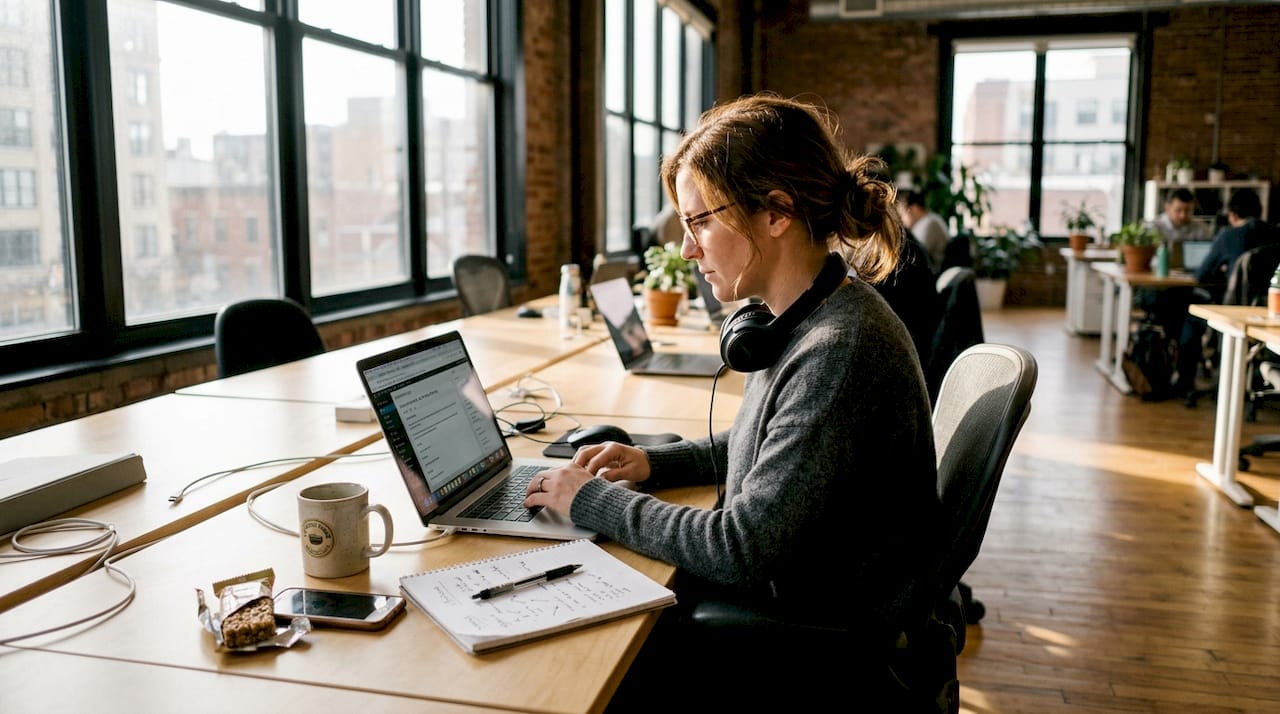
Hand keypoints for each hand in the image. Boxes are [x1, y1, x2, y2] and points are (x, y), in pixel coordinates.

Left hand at [523, 443, 649, 514]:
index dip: (547, 477)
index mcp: (572, 467)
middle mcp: (562, 473)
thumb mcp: (591, 479)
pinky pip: (535, 498)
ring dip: (530, 490)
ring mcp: (556, 485)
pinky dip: (529, 501)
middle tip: (532, 488)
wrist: (602, 502)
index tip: (545, 481)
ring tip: (528, 496)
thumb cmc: (600, 494)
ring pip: (536, 484)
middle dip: (535, 482)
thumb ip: (581, 478)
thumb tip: (578, 485)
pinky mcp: (552, 498)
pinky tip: (527, 504)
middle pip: (542, 475)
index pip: (554, 470)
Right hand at [572, 442, 649, 483]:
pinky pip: (589, 455)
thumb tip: (599, 480)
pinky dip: (582, 462)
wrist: (648, 461)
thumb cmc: (642, 466)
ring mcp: (604, 447)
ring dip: (578, 462)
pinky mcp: (603, 452)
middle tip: (572, 477)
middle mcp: (607, 445)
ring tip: (573, 475)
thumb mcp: (630, 473)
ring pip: (585, 451)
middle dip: (577, 464)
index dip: (588, 471)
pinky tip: (579, 472)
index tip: (584, 482)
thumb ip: (614, 476)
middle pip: (585, 451)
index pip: (595, 460)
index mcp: (614, 449)